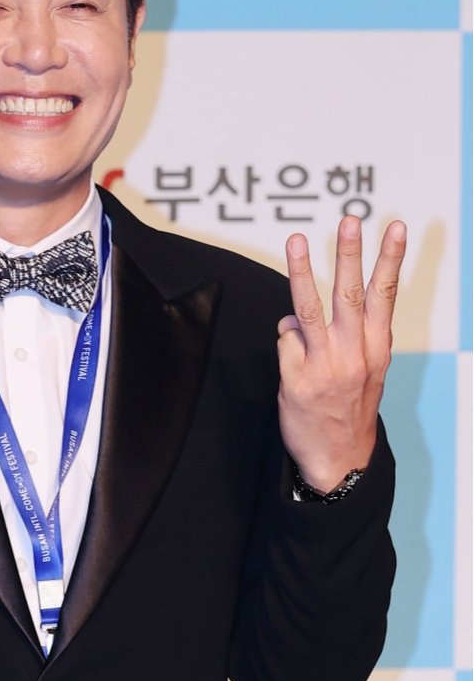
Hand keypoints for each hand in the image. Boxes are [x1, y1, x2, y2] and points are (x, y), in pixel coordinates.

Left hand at [277, 216, 405, 491]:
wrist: (339, 459)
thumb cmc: (349, 407)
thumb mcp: (368, 369)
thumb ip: (350, 335)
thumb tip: (309, 313)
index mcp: (377, 348)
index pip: (385, 295)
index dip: (390, 259)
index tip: (395, 226)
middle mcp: (354, 354)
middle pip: (350, 295)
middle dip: (349, 255)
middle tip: (349, 221)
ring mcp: (325, 366)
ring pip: (309, 309)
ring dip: (302, 271)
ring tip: (297, 240)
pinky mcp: (297, 380)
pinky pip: (285, 341)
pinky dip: (287, 341)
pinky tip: (295, 359)